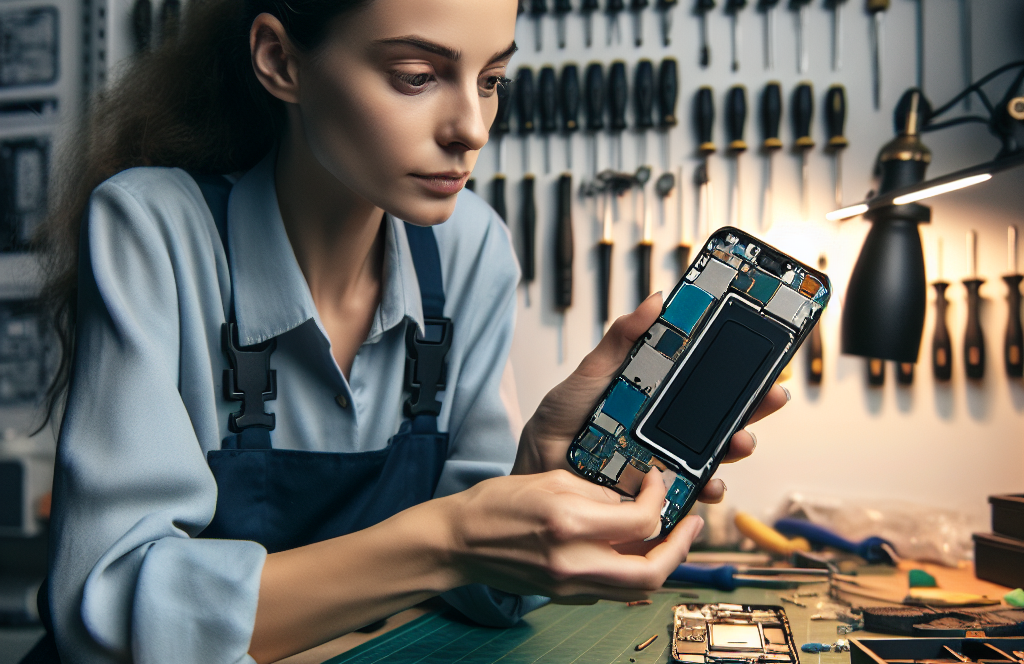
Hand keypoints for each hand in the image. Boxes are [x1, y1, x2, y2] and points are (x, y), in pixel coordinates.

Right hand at [445, 467, 704, 601]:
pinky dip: (633, 571)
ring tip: (673, 540)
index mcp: (569, 524)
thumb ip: (598, 493)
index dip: (658, 500)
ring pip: (638, 588)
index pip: (640, 522)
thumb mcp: (551, 479)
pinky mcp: (566, 594)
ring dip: (663, 564)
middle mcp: (574, 561)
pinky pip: (614, 589)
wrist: (460, 541)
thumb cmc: (495, 505)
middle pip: (652, 571)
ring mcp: (570, 584)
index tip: (657, 484)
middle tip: (692, 526)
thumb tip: (631, 501)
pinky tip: (635, 550)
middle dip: (680, 548)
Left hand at [514, 292, 789, 503]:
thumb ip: (621, 340)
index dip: (736, 371)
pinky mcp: (656, 493)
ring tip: (742, 441)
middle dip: (752, 407)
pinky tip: (709, 484)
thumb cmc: (558, 423)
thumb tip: (655, 301)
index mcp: (655, 396)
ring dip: (736, 448)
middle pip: (720, 417)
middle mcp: (666, 428)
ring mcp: (665, 461)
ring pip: (713, 454)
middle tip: (772, 394)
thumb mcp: (589, 374)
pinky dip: (706, 489)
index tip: (763, 354)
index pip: (704, 381)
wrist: (534, 469)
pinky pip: (690, 493)